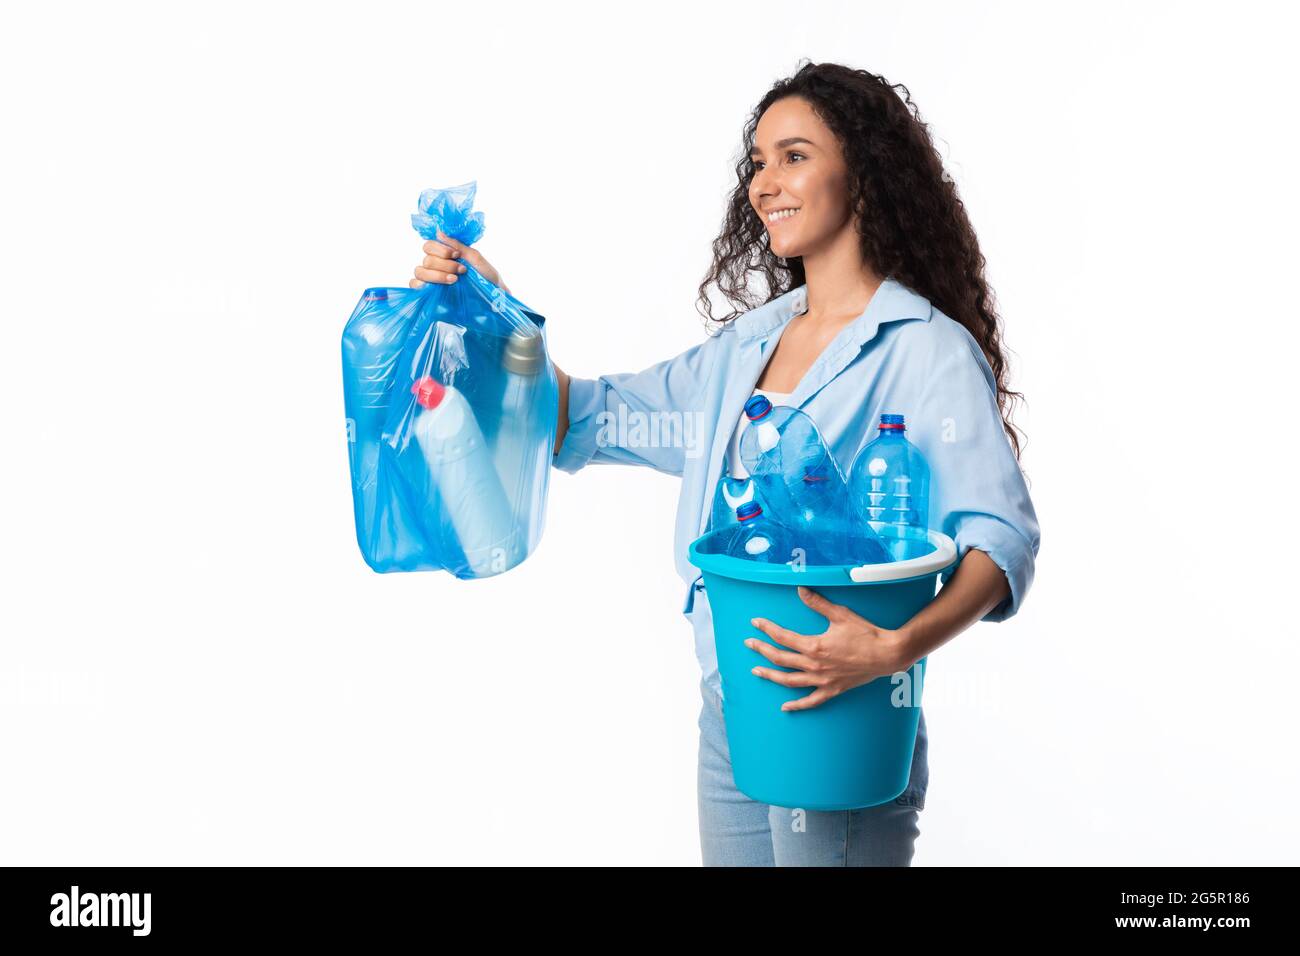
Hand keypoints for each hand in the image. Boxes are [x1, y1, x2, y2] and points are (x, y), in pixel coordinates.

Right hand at [409, 228, 509, 293]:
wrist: (493, 299)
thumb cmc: (487, 277)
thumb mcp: (475, 258)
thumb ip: (457, 245)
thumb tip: (438, 232)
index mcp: (445, 256)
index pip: (429, 246)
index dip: (441, 249)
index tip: (457, 255)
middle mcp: (435, 266)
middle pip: (426, 259)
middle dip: (445, 264)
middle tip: (462, 271)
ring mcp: (431, 280)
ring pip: (420, 271)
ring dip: (438, 275)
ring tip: (455, 280)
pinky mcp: (429, 294)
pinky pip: (414, 285)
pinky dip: (422, 285)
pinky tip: (442, 287)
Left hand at [747, 585, 911, 711]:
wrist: (887, 654)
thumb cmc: (865, 633)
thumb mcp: (840, 614)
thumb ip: (817, 603)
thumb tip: (800, 589)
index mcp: (814, 646)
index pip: (783, 637)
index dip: (767, 629)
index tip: (755, 623)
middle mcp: (814, 666)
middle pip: (780, 658)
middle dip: (761, 650)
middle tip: (749, 644)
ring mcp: (822, 680)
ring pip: (789, 681)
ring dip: (771, 676)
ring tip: (756, 671)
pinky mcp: (833, 690)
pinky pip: (811, 701)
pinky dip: (797, 705)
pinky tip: (785, 706)